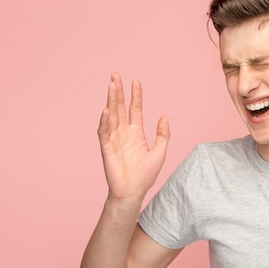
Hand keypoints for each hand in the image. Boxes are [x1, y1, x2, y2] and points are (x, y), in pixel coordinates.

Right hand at [97, 74, 169, 203]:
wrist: (133, 192)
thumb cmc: (145, 175)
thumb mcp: (160, 152)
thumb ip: (163, 134)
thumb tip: (165, 116)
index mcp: (136, 133)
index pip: (135, 110)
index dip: (135, 96)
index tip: (136, 81)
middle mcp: (123, 133)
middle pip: (119, 108)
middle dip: (118, 92)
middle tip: (115, 75)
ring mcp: (114, 139)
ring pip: (111, 115)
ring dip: (110, 100)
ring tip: (111, 85)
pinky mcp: (106, 148)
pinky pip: (104, 132)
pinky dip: (104, 121)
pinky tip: (106, 109)